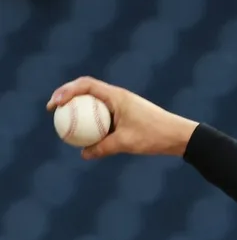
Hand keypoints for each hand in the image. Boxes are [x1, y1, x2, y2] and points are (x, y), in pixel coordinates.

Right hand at [47, 76, 198, 159]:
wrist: (179, 136)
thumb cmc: (154, 136)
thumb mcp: (126, 143)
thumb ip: (103, 148)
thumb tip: (83, 155)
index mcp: (117, 96)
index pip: (86, 85)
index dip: (66, 91)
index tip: (55, 104)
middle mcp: (119, 96)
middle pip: (86, 90)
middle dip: (67, 97)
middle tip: (53, 111)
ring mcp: (123, 105)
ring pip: (95, 103)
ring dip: (79, 109)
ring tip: (64, 123)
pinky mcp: (127, 115)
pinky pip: (104, 115)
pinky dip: (93, 121)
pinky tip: (86, 136)